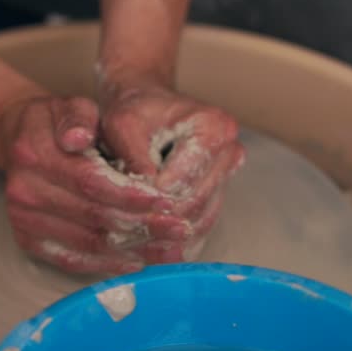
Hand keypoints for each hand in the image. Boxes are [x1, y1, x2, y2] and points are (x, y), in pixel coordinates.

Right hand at [0, 94, 189, 274]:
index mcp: (33, 154)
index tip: (165, 200)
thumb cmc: (55, 123)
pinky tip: (136, 259)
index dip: (130, 194)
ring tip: (169, 248)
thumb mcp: (69, 106)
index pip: (90, 182)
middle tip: (179, 228)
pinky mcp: (28, 241)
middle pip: (93, 217)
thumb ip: (78, 118)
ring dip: (133, 249)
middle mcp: (24, 192)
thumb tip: (78, 138)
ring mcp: (23, 220)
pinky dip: (108, 264)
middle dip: (142, 226)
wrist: (17, 141)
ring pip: (88, 243)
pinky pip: (73, 260)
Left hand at [96, 78, 244, 244]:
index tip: (122, 205)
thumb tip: (146, 189)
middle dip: (157, 218)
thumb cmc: (132, 113)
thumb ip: (134, 155)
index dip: (150, 197)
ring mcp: (228, 174)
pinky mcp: (219, 192)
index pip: (182, 181)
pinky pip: (201, 225)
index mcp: (213, 127)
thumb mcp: (122, 124)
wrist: (145, 109)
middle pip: (194, 204)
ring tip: (131, 235)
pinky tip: (147, 241)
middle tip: (122, 228)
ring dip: (166, 233)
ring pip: (198, 220)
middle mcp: (230, 150)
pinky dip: (175, 237)